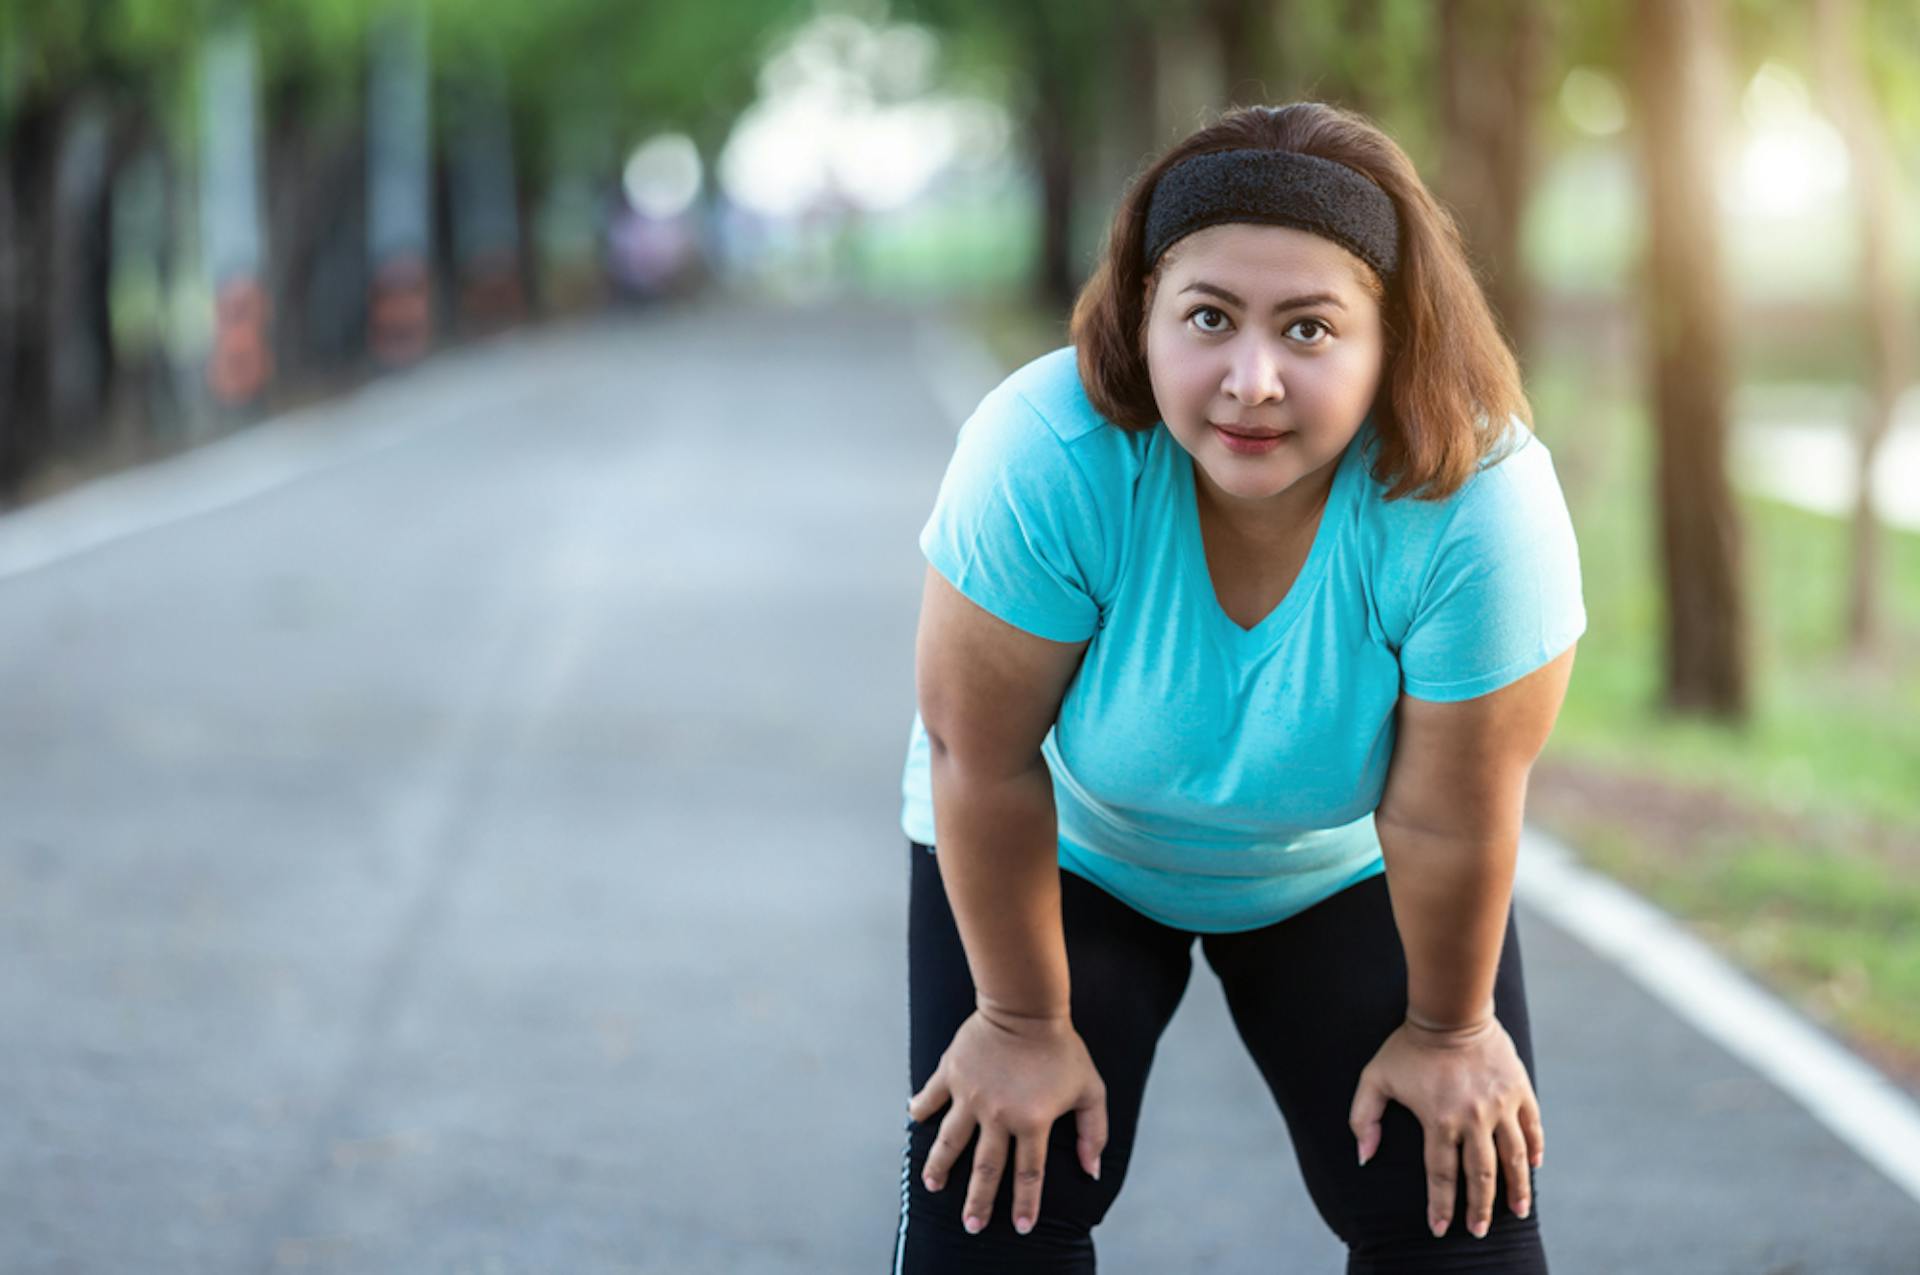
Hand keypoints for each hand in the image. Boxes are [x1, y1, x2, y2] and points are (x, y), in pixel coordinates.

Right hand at [907, 1006, 1107, 1236]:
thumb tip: (1091, 1170)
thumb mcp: (1090, 1089)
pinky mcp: (951, 1073)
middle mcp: (998, 1115)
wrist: (1024, 1006)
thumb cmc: (1061, 1048)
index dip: (1026, 1203)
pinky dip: (921, 1108)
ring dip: (939, 1166)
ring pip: (950, 1142)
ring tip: (932, 1185)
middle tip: (971, 1226)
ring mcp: (970, 1095)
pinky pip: (931, 1096)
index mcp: (1032, 1121)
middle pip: (986, 1168)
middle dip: (979, 1201)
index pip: (1028, 1173)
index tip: (1022, 1227)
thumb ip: (1093, 1131)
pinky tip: (915, 1120)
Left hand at [1348, 1013, 1544, 1239]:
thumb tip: (1364, 1156)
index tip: (1440, 1229)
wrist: (1451, 1011)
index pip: (1441, 1175)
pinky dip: (1536, 1149)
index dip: (1441, 1205)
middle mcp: (1473, 1118)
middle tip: (1479, 1231)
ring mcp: (1501, 1105)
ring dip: (1516, 1188)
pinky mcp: (1519, 1090)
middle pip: (1480, 1175)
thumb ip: (1364, 1118)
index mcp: (1439, 1120)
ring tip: (1518, 1212)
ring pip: (1514, 1158)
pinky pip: (1533, 1128)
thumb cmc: (1408, 1046)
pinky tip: (1534, 1168)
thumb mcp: (1375, 1078)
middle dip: (1480, 1208)